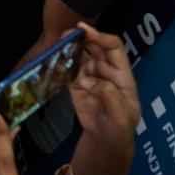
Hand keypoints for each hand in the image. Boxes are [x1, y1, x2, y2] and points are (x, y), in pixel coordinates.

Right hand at [69, 23, 139, 146]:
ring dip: (70, 47)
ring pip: (80, 55)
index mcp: (121, 75)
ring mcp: (90, 76)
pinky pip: (68, 69)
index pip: (114, 48)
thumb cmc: (119, 129)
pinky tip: (53, 57)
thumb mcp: (121, 118)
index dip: (101, 38)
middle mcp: (105, 71)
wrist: (104, 142)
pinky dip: (61, 62)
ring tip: (57, 42)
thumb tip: (95, 82)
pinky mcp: (75, 84)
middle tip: (67, 33)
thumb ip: (111, 98)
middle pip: (95, 47)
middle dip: (83, 37)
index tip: (86, 32)